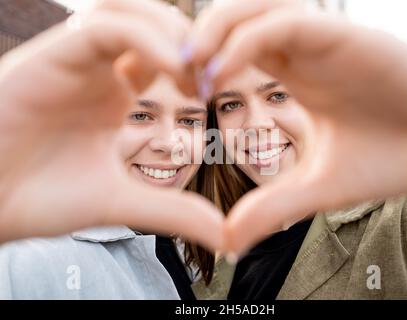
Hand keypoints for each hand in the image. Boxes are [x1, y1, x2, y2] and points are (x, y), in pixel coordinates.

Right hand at [0, 0, 223, 250]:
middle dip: (189, 42)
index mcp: (113, 94)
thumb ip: (172, 211)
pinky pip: (104, 27)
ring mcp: (74, 60)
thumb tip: (223, 234)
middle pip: (152, 21)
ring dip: (170, 32)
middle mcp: (97, 69)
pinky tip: (172, 69)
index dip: (197, 66)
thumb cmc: (42, 199)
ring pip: (129, 11)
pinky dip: (145, 39)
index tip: (212, 96)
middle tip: (208, 80)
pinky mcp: (51, 56)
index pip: (163, 54)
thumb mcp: (121, 201)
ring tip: (191, 76)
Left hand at [188, 0, 406, 254]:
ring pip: (256, 5)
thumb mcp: (315, 188)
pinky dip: (245, 43)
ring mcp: (323, 39)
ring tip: (191, 70)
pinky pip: (285, 23)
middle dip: (198, 37)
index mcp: (296, 73)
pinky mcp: (345, 35)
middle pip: (237, 15)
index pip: (236, 45)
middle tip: (174, 75)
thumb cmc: (390, 161)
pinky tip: (222, 76)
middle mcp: (305, 50)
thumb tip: (228, 240)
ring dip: (215, 30)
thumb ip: (271, 208)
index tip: (184, 93)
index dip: (202, 62)